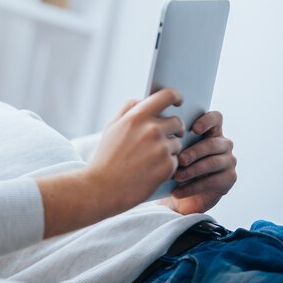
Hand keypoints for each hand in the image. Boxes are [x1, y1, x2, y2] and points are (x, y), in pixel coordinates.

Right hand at [89, 88, 185, 211]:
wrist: (103, 187)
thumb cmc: (106, 157)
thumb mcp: (112, 127)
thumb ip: (128, 109)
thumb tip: (144, 100)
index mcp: (137, 116)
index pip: (168, 95)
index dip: (176, 96)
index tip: (178, 102)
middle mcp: (152, 129)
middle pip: (177, 122)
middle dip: (172, 130)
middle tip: (160, 140)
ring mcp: (161, 148)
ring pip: (177, 143)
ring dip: (168, 149)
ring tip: (147, 159)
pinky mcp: (167, 166)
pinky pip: (176, 160)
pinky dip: (167, 165)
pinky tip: (150, 170)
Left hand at [159, 111, 236, 214]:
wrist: (179, 196)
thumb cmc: (174, 166)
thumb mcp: (172, 150)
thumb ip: (172, 136)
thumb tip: (161, 128)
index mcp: (210, 131)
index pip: (216, 118)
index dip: (207, 121)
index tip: (193, 129)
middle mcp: (223, 144)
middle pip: (212, 143)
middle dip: (194, 152)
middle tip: (179, 160)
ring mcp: (229, 161)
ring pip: (213, 162)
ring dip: (192, 170)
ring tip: (176, 177)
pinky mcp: (229, 179)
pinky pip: (213, 181)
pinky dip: (193, 187)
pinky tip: (178, 191)